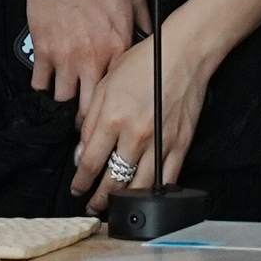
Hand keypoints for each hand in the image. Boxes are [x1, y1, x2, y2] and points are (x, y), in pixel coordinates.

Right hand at [14, 0, 144, 103]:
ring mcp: (66, 57)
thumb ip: (144, 20)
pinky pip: (40, 82)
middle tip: (87, 118)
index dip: (116, 100)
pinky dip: (42, 84)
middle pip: (90, 105)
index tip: (114, 106)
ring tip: (68, 94)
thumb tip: (150, 36)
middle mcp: (92, 58)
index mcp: (117, 46)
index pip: (120, 88)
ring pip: (64, 97)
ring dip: (66, 97)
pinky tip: (47, 80)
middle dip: (88, 115)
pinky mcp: (44, 51)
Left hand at [69, 11, 205, 211]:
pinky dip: (153, 192)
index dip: (81, 182)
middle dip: (99, 198)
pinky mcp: (180, 145)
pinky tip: (144, 196)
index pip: (91, 162)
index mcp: (113, 119)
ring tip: (114, 206)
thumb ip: (91, 119)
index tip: (77, 189)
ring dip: (124, 200)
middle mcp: (136, 135)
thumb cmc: (144, 63)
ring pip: (138, 185)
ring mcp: (160, 143)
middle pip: (113, 180)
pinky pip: (166, 179)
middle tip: (92, 205)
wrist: (183, 54)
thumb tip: (82, 152)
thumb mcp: (106, 84)